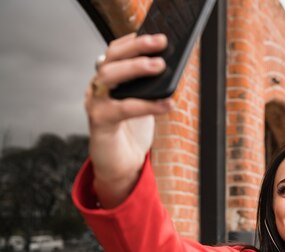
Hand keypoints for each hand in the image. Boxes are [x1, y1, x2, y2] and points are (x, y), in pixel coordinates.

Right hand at [86, 33, 173, 207]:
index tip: (154, 35)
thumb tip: (173, 70)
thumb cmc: (133, 134)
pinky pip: (122, 109)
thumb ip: (151, 88)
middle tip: (160, 44)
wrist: (121, 167)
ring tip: (159, 66)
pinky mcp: (99, 123)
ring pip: (108, 76)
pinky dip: (146, 105)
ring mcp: (95, 104)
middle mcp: (97, 88)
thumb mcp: (145, 104)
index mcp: (108, 81)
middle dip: (136, 48)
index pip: (115, 52)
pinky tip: (167, 104)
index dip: (133, 41)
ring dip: (134, 68)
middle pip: (110, 58)